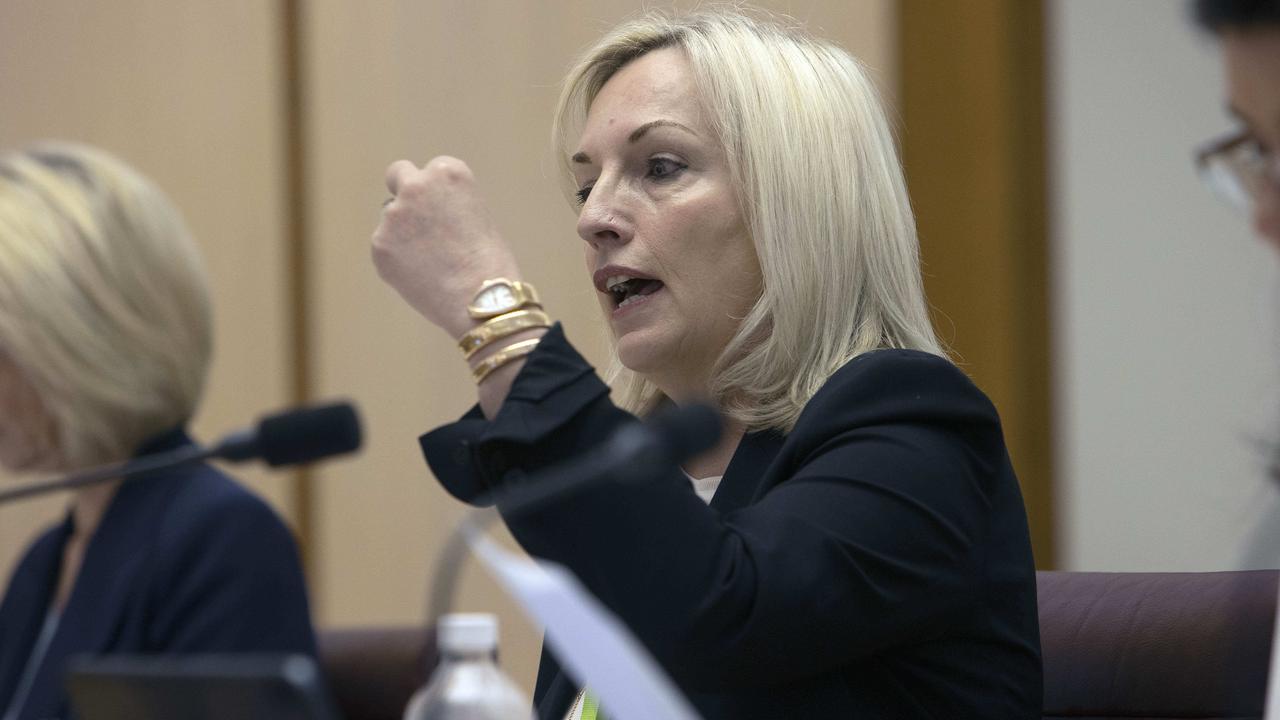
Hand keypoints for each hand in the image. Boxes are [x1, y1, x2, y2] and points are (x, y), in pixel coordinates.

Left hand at [372, 156, 520, 337]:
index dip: (436, 191)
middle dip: (403, 190)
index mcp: (448, 172)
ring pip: (391, 218)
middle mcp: (417, 186)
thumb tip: (425, 214)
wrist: (481, 299)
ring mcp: (394, 215)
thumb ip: (447, 204)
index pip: (430, 169)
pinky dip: (397, 259)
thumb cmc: (489, 263)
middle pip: (398, 175)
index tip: (443, 209)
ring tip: (431, 263)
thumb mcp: (478, 215)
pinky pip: (385, 246)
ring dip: (403, 232)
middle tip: (414, 218)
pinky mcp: (379, 244)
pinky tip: (421, 275)